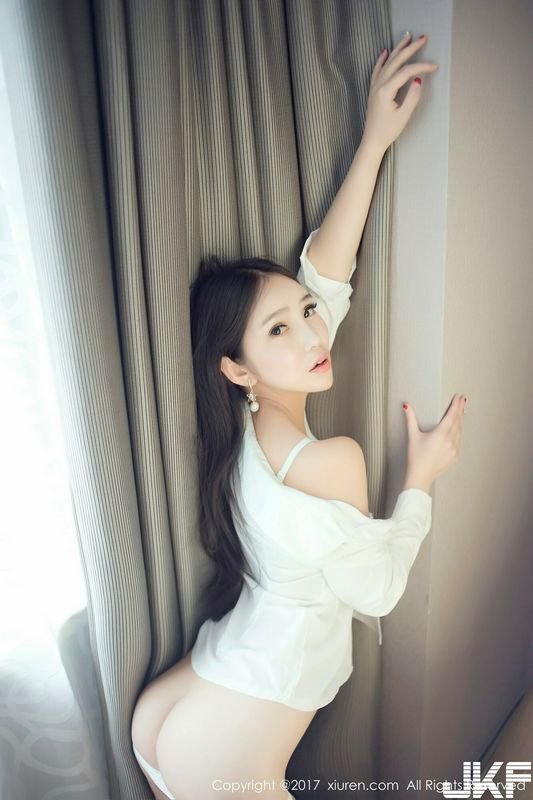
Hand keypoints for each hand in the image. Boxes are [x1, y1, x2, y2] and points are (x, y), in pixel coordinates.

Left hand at [361, 32, 438, 153]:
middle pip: (396, 61)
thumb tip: (418, 80)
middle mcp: (379, 85)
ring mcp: (375, 87)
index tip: (434, 66)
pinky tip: (385, 52)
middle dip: (410, 49)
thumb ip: (412, 97)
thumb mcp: (403, 116)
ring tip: (407, 37)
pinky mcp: (374, 91)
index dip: (421, 67)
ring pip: (387, 63)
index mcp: (386, 91)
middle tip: (423, 38)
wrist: (372, 141)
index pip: (406, 72)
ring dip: (397, 49)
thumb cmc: (387, 131)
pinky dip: (382, 60)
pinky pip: (377, 70)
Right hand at [403, 393, 466, 485]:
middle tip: (462, 400)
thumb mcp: (413, 436)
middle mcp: (450, 442)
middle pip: (458, 421)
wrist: (421, 476)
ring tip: (461, 412)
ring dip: (461, 420)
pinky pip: (459, 441)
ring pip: (460, 431)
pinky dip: (459, 432)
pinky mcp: (455, 456)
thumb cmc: (416, 458)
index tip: (459, 397)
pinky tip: (458, 429)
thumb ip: (410, 419)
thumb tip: (407, 406)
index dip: (456, 405)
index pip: (452, 415)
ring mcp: (454, 450)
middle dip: (461, 409)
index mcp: (440, 435)